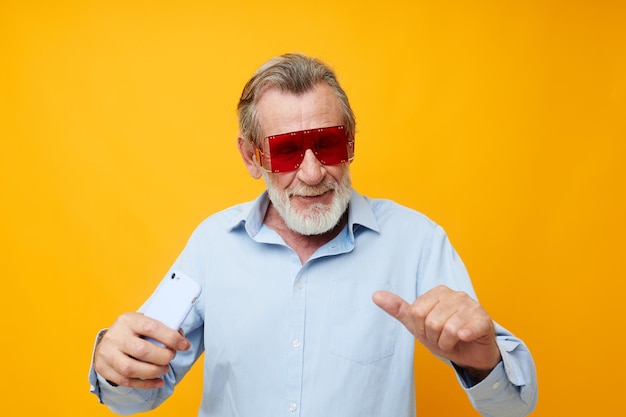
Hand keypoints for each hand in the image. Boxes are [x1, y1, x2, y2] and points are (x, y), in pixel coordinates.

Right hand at [93, 312, 190, 388]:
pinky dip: (145, 384)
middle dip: (162, 357)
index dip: (171, 338)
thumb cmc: (133, 332)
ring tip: (164, 369)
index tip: (184, 345)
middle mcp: (115, 336)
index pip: (151, 327)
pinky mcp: (103, 368)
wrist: (109, 340)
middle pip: (142, 350)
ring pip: (131, 369)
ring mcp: (107, 353)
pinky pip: (126, 381)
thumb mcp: (144, 323)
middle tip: (171, 357)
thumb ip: (161, 329)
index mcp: (128, 320)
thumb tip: (181, 339)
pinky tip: (158, 382)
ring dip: (153, 372)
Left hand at [372, 285, 500, 381]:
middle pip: (431, 321)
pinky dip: (463, 337)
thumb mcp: (418, 325)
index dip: (420, 329)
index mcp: (437, 292)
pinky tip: (464, 338)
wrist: (471, 354)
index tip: (430, 331)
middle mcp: (454, 294)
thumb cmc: (444, 336)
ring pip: (448, 328)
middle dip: (434, 337)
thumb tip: (376, 295)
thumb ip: (399, 309)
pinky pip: (466, 329)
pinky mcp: (484, 319)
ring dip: (447, 343)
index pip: (416, 312)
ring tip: (453, 341)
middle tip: (443, 338)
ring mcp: (471, 305)